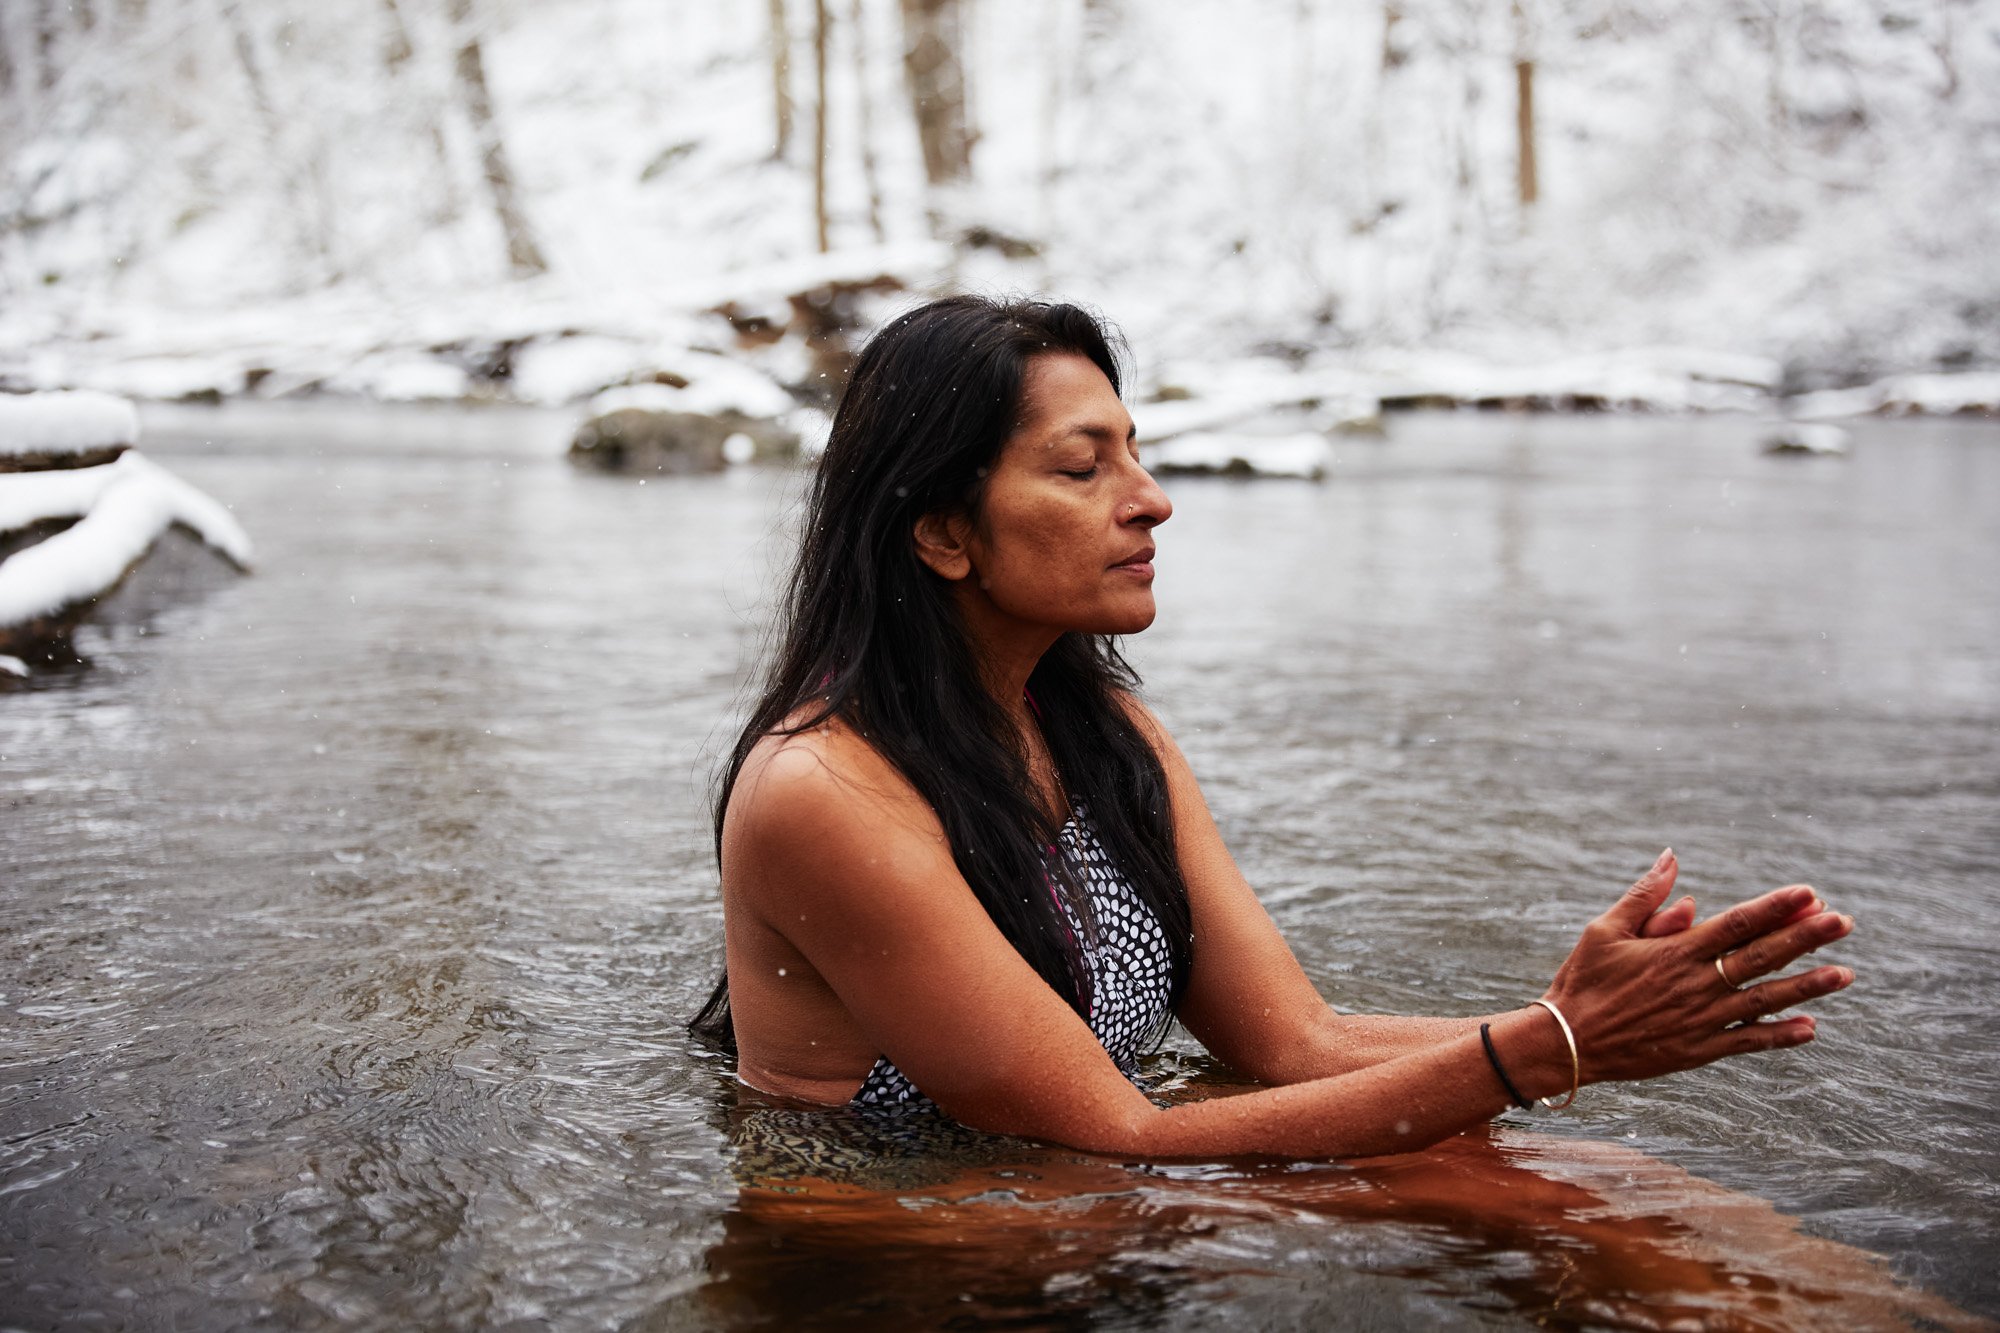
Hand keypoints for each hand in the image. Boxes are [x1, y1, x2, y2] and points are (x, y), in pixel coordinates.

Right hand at [1540, 850, 1854, 1086]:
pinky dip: (1780, 1035)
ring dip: (1808, 985)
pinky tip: (1811, 1027)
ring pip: (1766, 999)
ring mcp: (1701, 1018)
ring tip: (1845, 973)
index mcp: (1675, 950)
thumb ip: (1646, 895)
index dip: (1777, 907)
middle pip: (1762, 956)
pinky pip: (1748, 1041)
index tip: (1809, 893)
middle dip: (1806, 938)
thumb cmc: (1583, 980)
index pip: (1738, 923)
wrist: (1566, 1042)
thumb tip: (1673, 858)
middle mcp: (1695, 983)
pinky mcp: (1698, 1050)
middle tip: (1843, 922)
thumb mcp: (1605, 929)